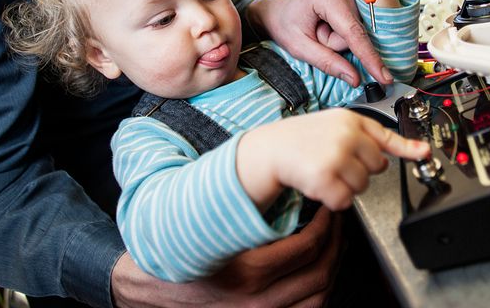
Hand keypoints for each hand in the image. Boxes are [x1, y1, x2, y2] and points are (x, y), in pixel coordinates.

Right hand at [111, 206, 341, 307]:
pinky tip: (319, 270)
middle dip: (336, 242)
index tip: (327, 208)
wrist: (152, 288)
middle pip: (320, 272)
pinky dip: (320, 290)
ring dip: (333, 267)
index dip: (326, 224)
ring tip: (333, 243)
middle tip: (336, 220)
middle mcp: (258, 300)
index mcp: (248, 270)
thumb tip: (290, 192)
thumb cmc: (182, 251)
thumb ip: (249, 214)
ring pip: (319, 296)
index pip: (307, 247)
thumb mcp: (214, 227)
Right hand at [237, 108, 430, 210]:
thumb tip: (392, 156)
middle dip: (360, 171)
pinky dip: (333, 199)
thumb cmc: (302, 139)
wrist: (271, 149)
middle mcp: (346, 135)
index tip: (424, 152)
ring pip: (363, 186)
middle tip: (338, 164)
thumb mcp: (334, 126)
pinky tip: (319, 184)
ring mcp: (336, 155)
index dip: (408, 147)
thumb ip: (363, 138)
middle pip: (377, 167)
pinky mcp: (325, 177)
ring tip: (325, 171)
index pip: (385, 136)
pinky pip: (345, 200)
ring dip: (346, 186)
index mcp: (350, 120)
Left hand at [246, 0, 392, 85]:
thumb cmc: (283, 22)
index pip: (354, 33)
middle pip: (356, 33)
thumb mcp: (299, 47)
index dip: (370, 57)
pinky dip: (343, 31)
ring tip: (319, 29)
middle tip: (316, 35)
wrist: (276, 8)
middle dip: (336, 43)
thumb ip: (327, 62)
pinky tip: (328, 25)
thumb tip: (354, 78)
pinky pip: (357, 24)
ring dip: (338, 38)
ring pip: (357, 30)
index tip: (384, 76)